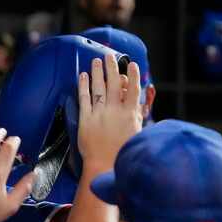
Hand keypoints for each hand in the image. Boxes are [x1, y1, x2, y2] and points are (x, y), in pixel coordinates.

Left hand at [77, 55, 142, 170]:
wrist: (104, 165)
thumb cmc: (122, 152)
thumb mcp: (136, 132)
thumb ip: (137, 115)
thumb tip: (138, 102)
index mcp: (130, 114)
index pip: (133, 89)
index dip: (134, 76)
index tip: (133, 65)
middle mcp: (115, 111)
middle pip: (114, 83)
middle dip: (112, 67)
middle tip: (110, 55)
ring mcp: (99, 113)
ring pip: (98, 87)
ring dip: (97, 72)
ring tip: (96, 61)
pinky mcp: (85, 119)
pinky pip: (84, 98)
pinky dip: (83, 86)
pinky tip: (82, 76)